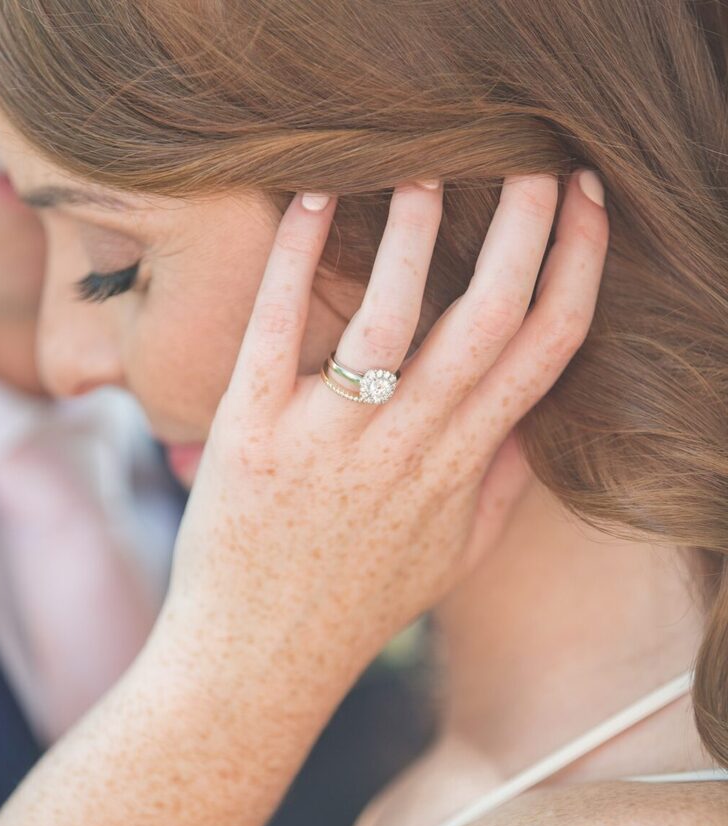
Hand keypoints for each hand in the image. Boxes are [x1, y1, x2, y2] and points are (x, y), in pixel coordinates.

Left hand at [164, 171, 607, 699]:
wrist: (258, 660)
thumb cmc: (356, 605)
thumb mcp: (451, 557)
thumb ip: (501, 486)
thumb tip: (535, 420)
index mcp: (460, 468)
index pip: (546, 352)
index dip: (578, 267)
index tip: (586, 204)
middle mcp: (405, 449)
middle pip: (488, 317)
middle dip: (524, 225)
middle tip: (533, 153)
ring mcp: (328, 440)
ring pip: (392, 317)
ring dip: (414, 230)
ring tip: (425, 166)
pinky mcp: (251, 431)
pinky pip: (279, 330)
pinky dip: (297, 260)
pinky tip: (312, 201)